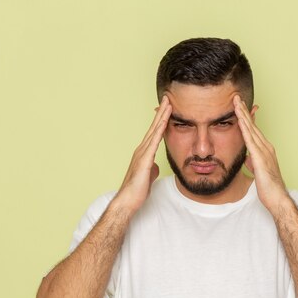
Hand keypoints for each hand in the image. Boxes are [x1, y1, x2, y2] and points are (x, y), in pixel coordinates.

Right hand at [115, 96, 171, 212]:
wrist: (128, 200)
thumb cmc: (137, 190)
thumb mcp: (148, 176)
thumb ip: (151, 168)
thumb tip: (155, 166)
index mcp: (144, 152)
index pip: (155, 132)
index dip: (161, 119)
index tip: (168, 108)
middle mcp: (142, 149)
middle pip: (154, 126)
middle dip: (162, 112)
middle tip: (168, 97)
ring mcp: (142, 153)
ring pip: (154, 130)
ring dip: (162, 116)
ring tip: (169, 103)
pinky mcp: (145, 159)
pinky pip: (154, 141)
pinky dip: (160, 130)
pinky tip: (165, 121)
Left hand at [234, 95, 289, 212]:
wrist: (277, 198)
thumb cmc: (269, 188)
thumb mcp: (258, 171)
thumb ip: (253, 162)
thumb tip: (247, 157)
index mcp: (264, 150)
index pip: (253, 130)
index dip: (246, 117)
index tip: (239, 107)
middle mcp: (266, 147)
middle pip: (252, 125)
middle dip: (244, 110)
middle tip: (236, 97)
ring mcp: (264, 151)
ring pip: (251, 129)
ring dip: (243, 115)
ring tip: (236, 102)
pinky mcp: (261, 158)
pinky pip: (251, 140)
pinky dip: (245, 129)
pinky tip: (240, 120)